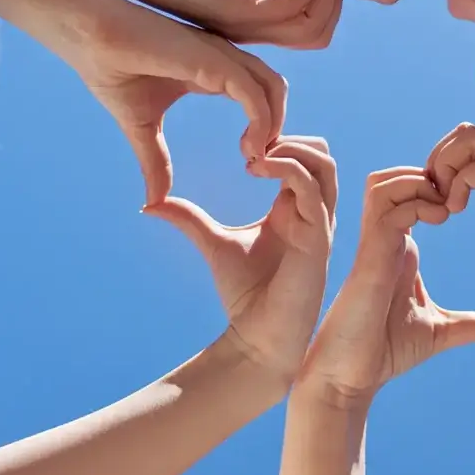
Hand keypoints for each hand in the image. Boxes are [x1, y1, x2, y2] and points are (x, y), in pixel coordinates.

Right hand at [58, 0, 286, 204]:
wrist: (87, 33)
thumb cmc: (110, 68)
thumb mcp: (140, 125)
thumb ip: (154, 160)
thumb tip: (153, 201)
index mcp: (212, 70)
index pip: (258, 94)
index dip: (263, 128)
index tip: (249, 162)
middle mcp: (223, 59)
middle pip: (275, 91)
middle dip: (276, 130)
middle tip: (257, 164)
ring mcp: (220, 56)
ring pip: (274, 88)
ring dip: (273, 128)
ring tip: (252, 158)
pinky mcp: (213, 58)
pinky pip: (254, 92)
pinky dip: (261, 122)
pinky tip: (247, 149)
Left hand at [146, 138, 336, 380]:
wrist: (257, 337)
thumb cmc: (243, 295)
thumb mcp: (213, 243)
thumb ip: (189, 219)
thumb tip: (151, 204)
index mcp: (295, 210)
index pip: (303, 159)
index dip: (277, 142)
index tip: (240, 148)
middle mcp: (313, 213)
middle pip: (321, 153)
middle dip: (288, 137)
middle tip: (249, 148)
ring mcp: (319, 224)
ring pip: (323, 163)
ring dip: (289, 148)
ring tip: (252, 157)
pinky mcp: (318, 238)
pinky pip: (310, 188)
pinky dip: (285, 168)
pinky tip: (255, 170)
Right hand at [297, 168, 474, 407]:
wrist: (352, 375)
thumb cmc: (386, 351)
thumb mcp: (442, 332)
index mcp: (402, 247)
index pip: (414, 194)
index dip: (441, 187)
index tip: (473, 203)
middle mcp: (386, 237)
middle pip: (396, 176)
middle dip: (430, 174)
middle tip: (460, 196)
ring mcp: (375, 242)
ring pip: (385, 181)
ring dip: (418, 182)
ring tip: (448, 205)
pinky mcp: (369, 253)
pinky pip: (386, 207)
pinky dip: (415, 202)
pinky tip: (439, 218)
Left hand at [427, 124, 474, 337]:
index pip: (457, 161)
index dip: (436, 185)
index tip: (431, 222)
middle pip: (452, 142)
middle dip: (429, 168)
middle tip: (427, 209)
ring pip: (461, 139)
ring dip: (441, 168)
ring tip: (442, 208)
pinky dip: (459, 179)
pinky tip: (458, 209)